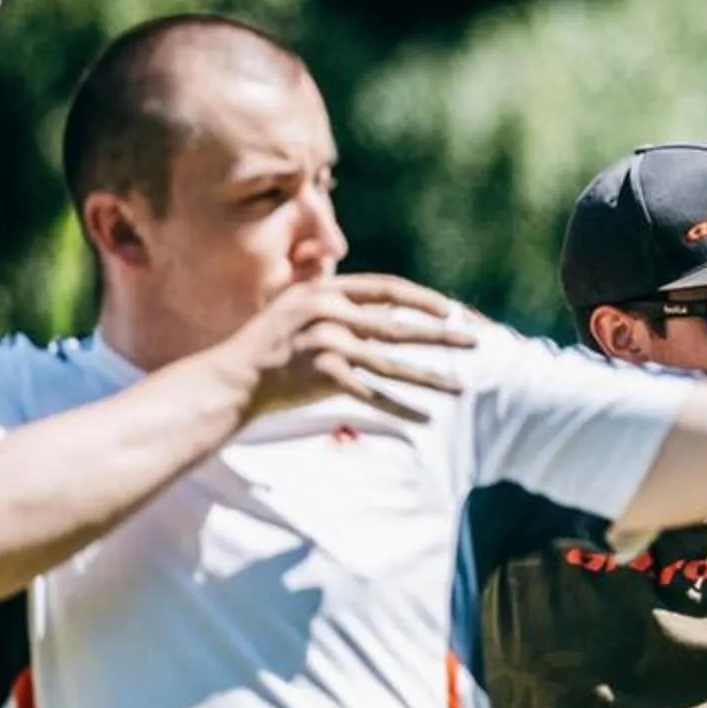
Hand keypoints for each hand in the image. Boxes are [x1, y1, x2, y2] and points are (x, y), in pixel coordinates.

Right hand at [216, 274, 476, 423]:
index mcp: (326, 291)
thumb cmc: (269, 344)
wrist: (231, 377)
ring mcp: (327, 345)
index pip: (386, 289)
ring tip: (462, 388)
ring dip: (431, 378)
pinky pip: (373, 395)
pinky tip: (426, 418)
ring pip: (392, 364)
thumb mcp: (299, 307)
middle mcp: (330, 313)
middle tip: (475, 342)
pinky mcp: (324, 377)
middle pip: (398, 327)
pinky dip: (400, 408)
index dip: (421, 299)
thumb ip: (339, 302)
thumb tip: (386, 307)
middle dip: (441, 337)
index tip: (450, 310)